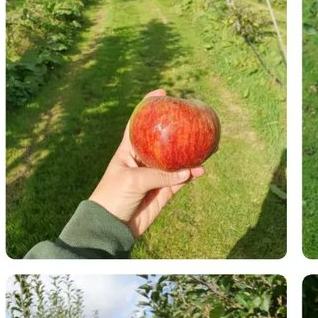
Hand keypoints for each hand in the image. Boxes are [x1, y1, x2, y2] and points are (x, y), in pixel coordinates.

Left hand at [88, 89, 205, 237]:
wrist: (113, 224)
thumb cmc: (114, 195)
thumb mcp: (133, 180)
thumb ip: (158, 175)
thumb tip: (187, 172)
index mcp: (127, 151)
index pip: (137, 124)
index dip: (146, 107)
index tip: (160, 93)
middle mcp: (142, 160)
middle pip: (162, 141)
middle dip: (175, 131)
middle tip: (190, 119)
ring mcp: (154, 176)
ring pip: (175, 162)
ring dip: (189, 155)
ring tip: (205, 146)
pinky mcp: (164, 192)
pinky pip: (180, 181)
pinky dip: (191, 175)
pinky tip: (201, 169)